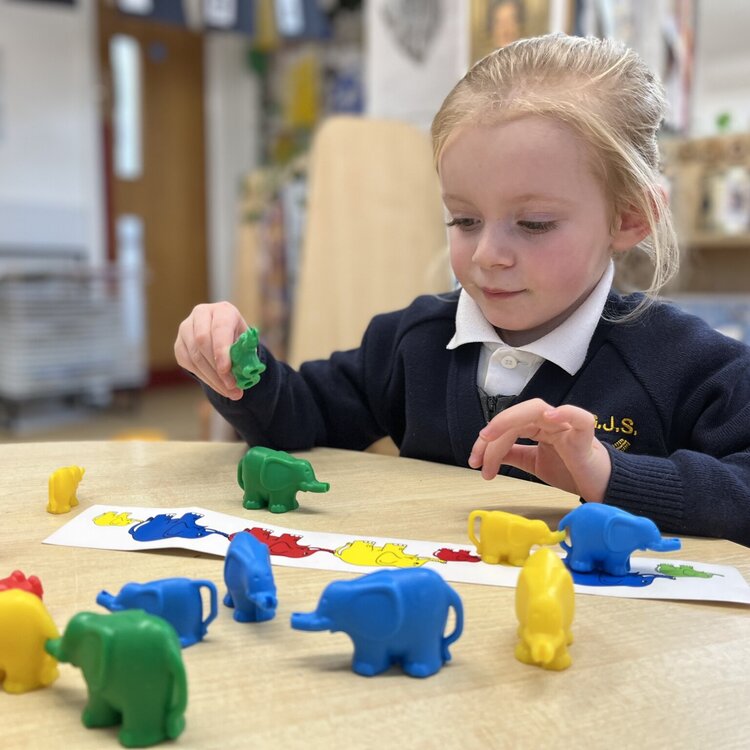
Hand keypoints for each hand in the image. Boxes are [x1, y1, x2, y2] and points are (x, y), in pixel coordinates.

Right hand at [174, 302, 248, 399]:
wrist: (224, 337)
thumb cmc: (238, 339)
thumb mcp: (247, 343)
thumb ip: (245, 355)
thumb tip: (243, 375)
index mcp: (223, 311)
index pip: (219, 328)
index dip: (222, 349)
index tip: (226, 369)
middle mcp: (201, 314)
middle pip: (202, 342)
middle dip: (217, 368)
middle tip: (231, 386)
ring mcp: (186, 328)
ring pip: (194, 355)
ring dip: (212, 377)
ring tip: (229, 391)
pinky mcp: (179, 344)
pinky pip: (188, 364)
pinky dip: (204, 378)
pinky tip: (218, 386)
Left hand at [468, 398, 610, 501]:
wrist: (600, 487)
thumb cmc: (570, 470)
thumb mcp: (533, 463)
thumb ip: (514, 455)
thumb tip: (488, 454)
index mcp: (537, 427)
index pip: (507, 426)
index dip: (487, 443)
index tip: (475, 463)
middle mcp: (549, 421)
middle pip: (516, 417)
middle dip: (493, 434)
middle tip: (478, 457)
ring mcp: (567, 426)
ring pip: (536, 410)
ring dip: (509, 420)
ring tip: (492, 436)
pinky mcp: (585, 436)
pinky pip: (579, 417)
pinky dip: (565, 413)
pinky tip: (549, 417)